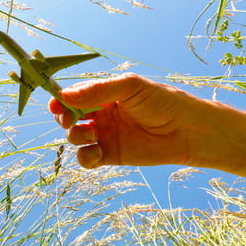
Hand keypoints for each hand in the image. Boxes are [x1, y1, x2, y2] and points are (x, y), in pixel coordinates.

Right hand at [48, 73, 245, 191]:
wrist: (191, 132)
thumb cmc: (164, 101)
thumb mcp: (130, 87)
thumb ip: (97, 89)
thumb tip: (64, 95)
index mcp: (104, 93)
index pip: (74, 94)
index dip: (60, 98)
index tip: (54, 102)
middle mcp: (101, 113)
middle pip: (69, 116)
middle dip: (64, 117)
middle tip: (68, 118)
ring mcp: (105, 135)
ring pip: (75, 137)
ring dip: (74, 136)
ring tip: (88, 133)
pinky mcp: (112, 156)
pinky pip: (87, 158)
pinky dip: (84, 158)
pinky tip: (94, 153)